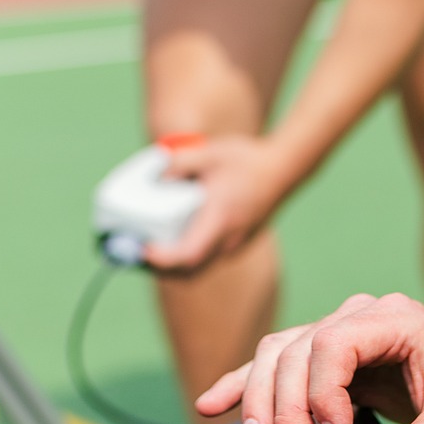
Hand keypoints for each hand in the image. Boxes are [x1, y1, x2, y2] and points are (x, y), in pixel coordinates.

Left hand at [142, 134, 296, 273]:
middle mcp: (229, 238)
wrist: (284, 168)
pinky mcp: (240, 241)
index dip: (162, 259)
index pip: (188, 254)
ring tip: (152, 247)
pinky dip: (191, 253)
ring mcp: (236, 243)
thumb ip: (178, 162)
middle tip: (139, 253)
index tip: (143, 249)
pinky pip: (211, 256)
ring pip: (201, 266)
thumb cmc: (247, 160)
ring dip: (176, 262)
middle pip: (190, 271)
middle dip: (161, 268)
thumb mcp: (208, 152)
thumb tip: (153, 178)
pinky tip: (179, 236)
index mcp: (220, 219)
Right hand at [195, 292, 423, 423]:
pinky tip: (213, 401)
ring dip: (260, 399)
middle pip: (296, 351)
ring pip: (277, 354)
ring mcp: (339, 332)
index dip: (323, 392)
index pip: (333, 344)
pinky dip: (245, 381)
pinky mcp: (327, 354)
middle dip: (286, 408)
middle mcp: (359, 317)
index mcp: (393, 319)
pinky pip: (276, 361)